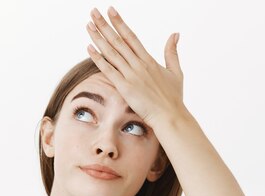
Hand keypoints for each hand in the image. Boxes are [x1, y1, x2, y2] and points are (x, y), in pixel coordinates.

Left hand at [86, 6, 185, 127]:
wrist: (170, 116)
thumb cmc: (173, 97)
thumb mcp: (176, 71)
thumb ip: (172, 52)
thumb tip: (175, 34)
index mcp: (149, 59)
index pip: (131, 36)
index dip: (120, 22)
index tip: (111, 11)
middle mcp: (139, 64)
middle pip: (118, 40)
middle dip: (105, 25)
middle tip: (93, 12)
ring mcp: (131, 75)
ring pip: (111, 52)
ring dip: (98, 37)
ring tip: (88, 24)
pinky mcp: (125, 87)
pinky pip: (109, 70)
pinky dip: (98, 58)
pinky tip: (89, 48)